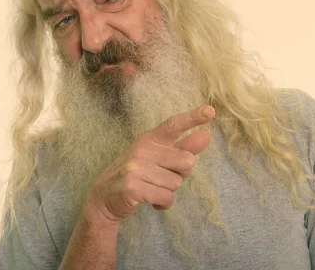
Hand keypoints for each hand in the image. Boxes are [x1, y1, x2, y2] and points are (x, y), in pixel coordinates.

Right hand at [85, 105, 214, 222]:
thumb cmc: (138, 174)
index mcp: (150, 139)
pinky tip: (152, 201)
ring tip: (152, 188)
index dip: (192, 118)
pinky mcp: (133, 187)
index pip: (173, 125)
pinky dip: (163, 203)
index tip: (210, 111)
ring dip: (169, 191)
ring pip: (176, 183)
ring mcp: (136, 168)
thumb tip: (205, 136)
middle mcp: (142, 149)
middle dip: (180, 174)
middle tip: (162, 177)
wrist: (104, 197)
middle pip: (186, 161)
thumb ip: (182, 148)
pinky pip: (166, 197)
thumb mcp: (157, 158)